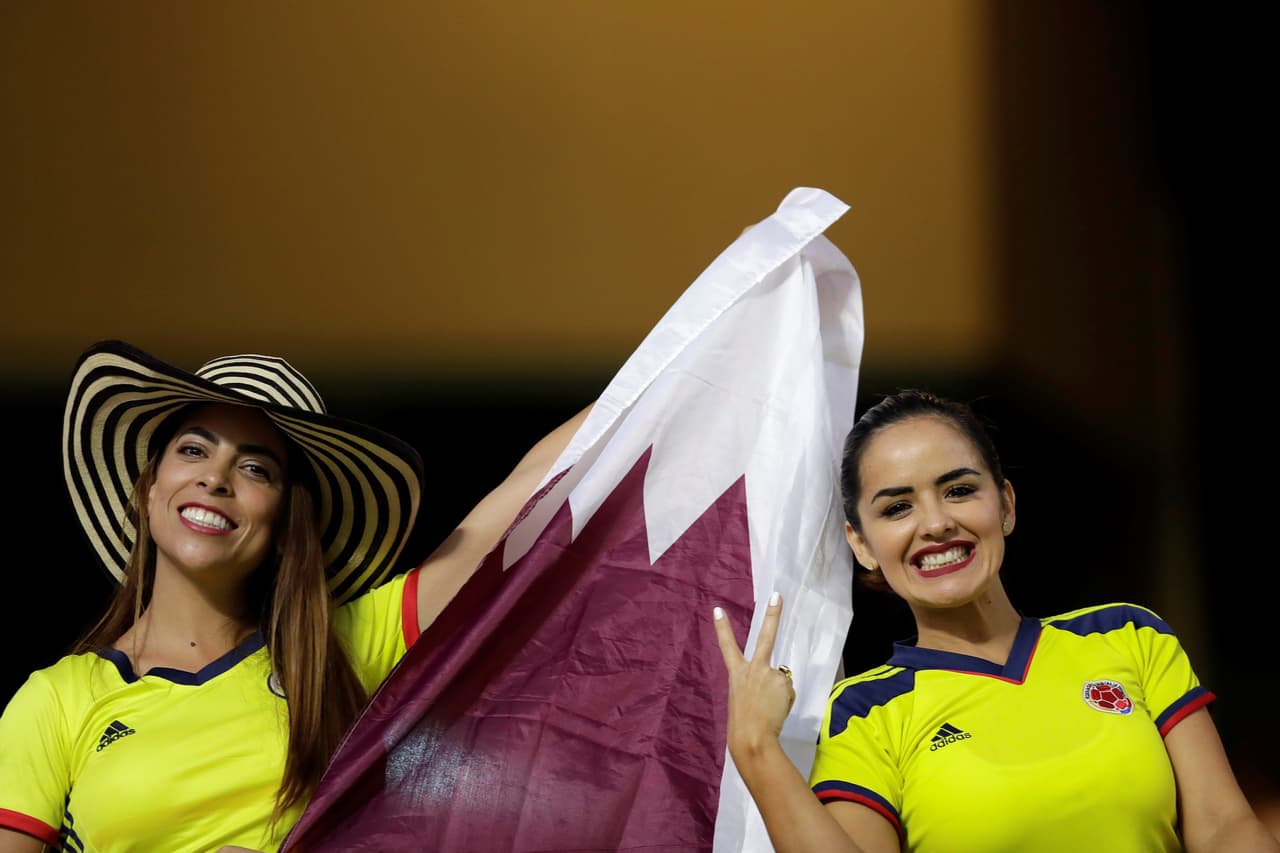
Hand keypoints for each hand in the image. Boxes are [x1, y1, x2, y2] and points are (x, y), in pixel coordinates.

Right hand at [713, 592, 796, 758]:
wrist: (752, 738)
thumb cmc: (743, 723)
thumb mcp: (743, 698)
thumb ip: (756, 683)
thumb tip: (774, 680)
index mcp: (737, 674)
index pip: (727, 647)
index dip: (723, 628)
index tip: (718, 609)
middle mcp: (753, 669)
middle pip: (765, 637)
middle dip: (772, 615)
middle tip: (777, 595)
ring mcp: (769, 674)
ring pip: (780, 680)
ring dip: (779, 694)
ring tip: (769, 710)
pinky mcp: (783, 683)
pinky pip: (788, 691)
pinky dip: (785, 701)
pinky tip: (778, 710)